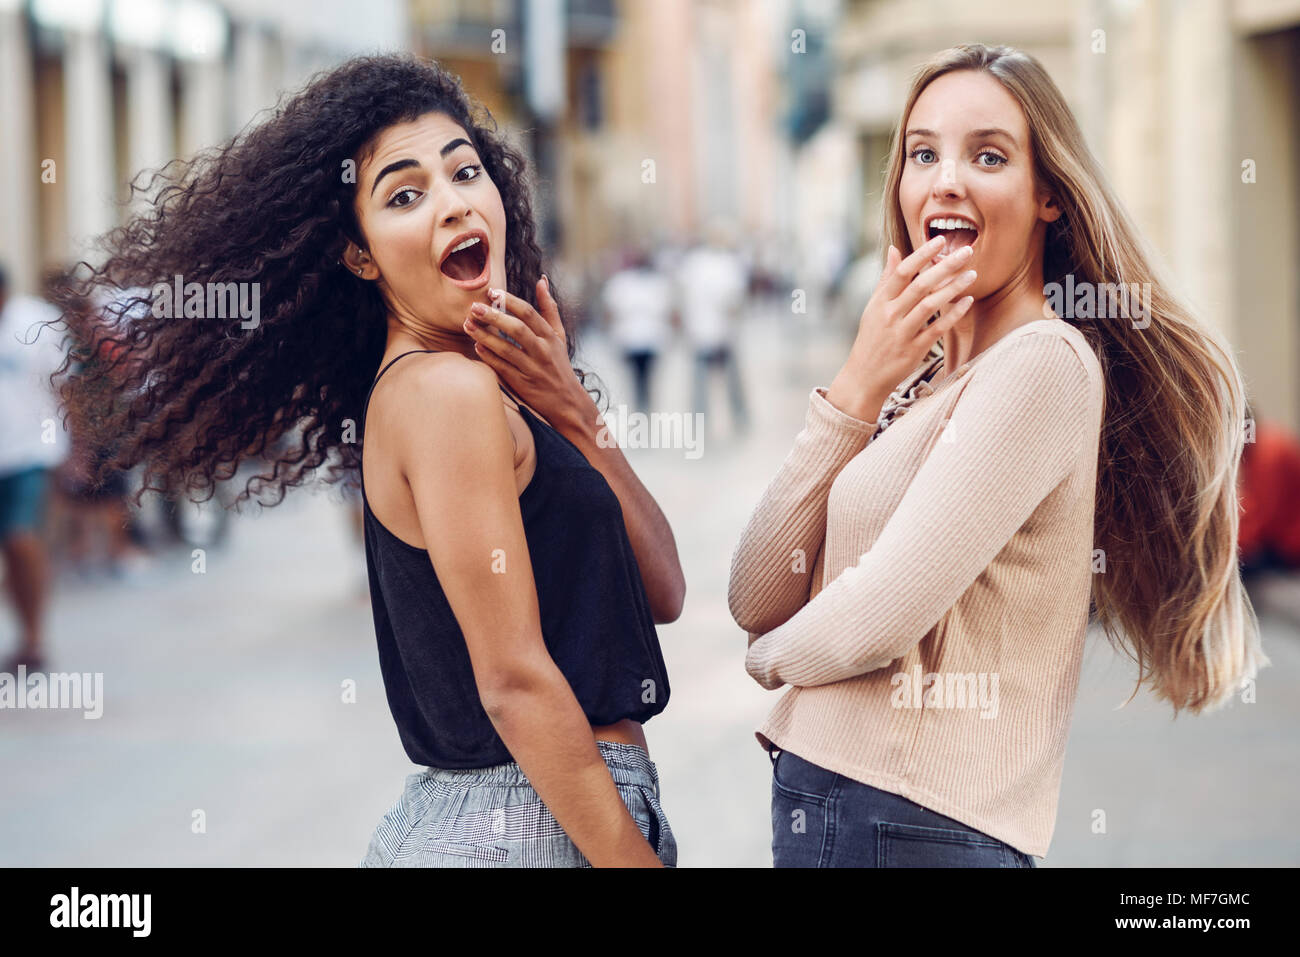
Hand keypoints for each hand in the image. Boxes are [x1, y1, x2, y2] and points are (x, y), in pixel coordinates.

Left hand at [462, 277, 588, 426]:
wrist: (566, 401)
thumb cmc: (559, 364)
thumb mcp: (559, 335)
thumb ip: (549, 308)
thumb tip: (541, 280)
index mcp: (550, 337)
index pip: (529, 314)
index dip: (510, 301)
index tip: (492, 292)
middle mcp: (542, 352)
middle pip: (517, 330)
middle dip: (494, 317)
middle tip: (474, 307)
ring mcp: (532, 368)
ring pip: (506, 349)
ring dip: (485, 336)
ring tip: (468, 324)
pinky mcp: (522, 384)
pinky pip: (503, 368)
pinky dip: (489, 357)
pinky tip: (477, 346)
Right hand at [828, 235, 976, 416]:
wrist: (864, 377)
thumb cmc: (871, 339)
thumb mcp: (873, 308)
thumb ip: (886, 279)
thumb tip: (894, 249)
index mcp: (880, 302)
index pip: (901, 272)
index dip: (921, 254)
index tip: (940, 240)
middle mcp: (890, 315)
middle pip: (920, 285)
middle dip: (944, 266)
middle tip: (966, 251)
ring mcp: (902, 333)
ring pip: (930, 305)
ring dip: (953, 288)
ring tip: (972, 274)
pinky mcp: (914, 350)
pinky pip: (937, 329)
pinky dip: (953, 314)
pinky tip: (967, 301)